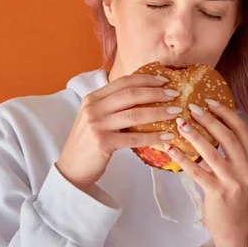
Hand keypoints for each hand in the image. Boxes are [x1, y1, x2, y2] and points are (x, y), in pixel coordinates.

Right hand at [57, 73, 180, 192]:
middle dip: (156, 92)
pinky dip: (153, 136)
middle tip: (175, 94)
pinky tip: (167, 136)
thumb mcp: (95, 117)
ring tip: (176, 112)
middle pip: (131, 94)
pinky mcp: (102, 143)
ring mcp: (97, 125)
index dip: (146, 79)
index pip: (123, 82)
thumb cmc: (88, 142)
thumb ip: (113, 105)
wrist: (71, 168)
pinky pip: (134, 138)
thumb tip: (145, 95)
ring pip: (135, 114)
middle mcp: (93, 108)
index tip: (164, 80)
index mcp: (93, 98)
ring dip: (159, 112)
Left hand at [166, 99, 247, 245]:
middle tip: (191, 108)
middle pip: (227, 137)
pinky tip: (171, 149)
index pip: (241, 129)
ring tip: (180, 124)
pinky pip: (197, 171)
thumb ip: (229, 149)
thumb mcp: (238, 169)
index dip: (225, 113)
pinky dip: (183, 158)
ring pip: (212, 152)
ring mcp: (233, 181)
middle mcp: (246, 168)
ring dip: (194, 135)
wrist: (233, 226)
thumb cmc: (231, 192)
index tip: (209, 101)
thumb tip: (208, 120)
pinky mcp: (218, 192)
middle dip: (208, 119)